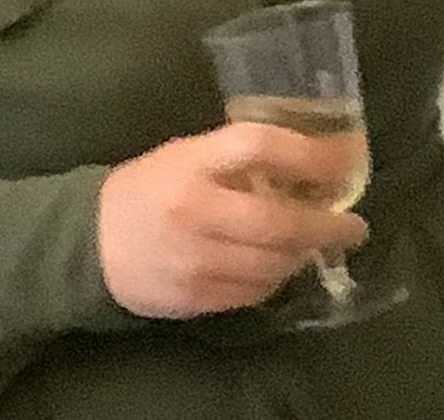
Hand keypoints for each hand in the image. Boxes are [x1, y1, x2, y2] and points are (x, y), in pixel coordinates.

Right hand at [97, 122, 368, 319]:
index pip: (259, 146)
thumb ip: (240, 157)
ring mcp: (193, 261)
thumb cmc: (150, 187)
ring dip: (304, 256)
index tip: (347, 157)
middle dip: (326, 226)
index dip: (310, 152)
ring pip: (270, 264)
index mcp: (192, 163)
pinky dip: (275, 279)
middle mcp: (194, 212)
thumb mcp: (188, 154)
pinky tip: (282, 267)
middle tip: (354, 226)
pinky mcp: (192, 297)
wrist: (88, 243)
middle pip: (276, 221)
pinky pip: (251, 293)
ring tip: (320, 245)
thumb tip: (313, 158)